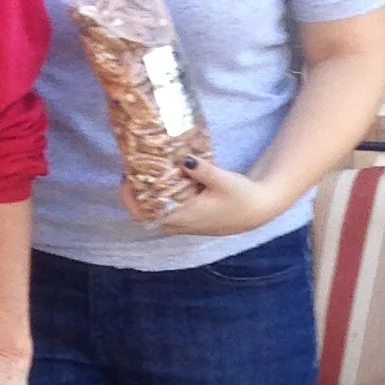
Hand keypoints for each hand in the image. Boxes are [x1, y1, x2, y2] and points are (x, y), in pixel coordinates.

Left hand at [132, 155, 286, 238]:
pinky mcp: (189, 221)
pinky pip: (165, 213)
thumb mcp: (224, 180)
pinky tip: (162, 181)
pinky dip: (158, 200)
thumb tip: (184, 159)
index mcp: (183, 216)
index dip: (129, 197)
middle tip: (133, 170)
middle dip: (134, 194)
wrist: (257, 210)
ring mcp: (184, 225)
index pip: (143, 213)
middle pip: (144, 214)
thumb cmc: (241, 196)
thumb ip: (203, 170)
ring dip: (145, 197)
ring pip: (154, 214)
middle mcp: (180, 224)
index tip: (127, 176)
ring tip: (144, 173)